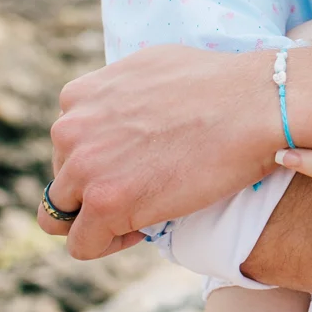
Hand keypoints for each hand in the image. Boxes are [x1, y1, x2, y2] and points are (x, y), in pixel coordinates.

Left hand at [38, 46, 277, 259]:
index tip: (132, 166)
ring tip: (138, 216)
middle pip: (62, 179)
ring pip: (60, 215)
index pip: (66, 143)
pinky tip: (141, 231)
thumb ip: (122, 92)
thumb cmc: (220, 85)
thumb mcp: (151, 67)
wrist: (252, 106)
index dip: (98, 160)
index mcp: (79, 95)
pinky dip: (107, 244)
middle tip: (141, 192)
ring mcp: (84, 167)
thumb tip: (125, 110)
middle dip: (96, 189)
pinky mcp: (105, 203)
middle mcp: (71, 128)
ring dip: (96, 220)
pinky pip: (82, 244)